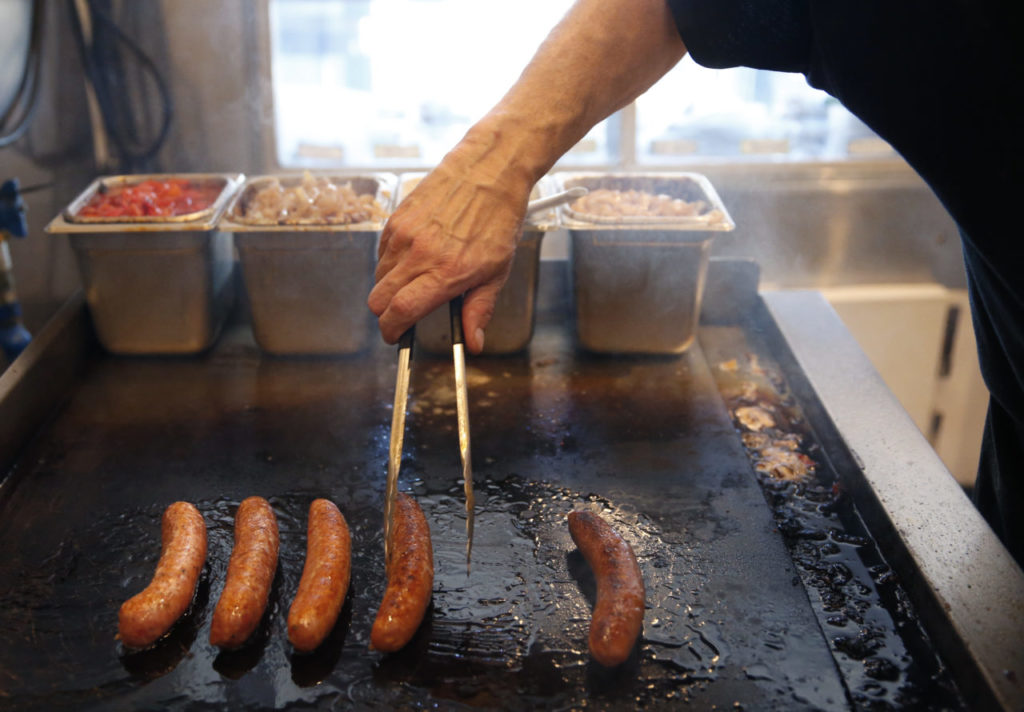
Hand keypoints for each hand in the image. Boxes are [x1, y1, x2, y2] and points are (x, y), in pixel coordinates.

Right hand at [368, 146, 532, 352]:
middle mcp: (420, 253)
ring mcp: (404, 233)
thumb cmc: (498, 217)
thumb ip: (480, 309)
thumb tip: (473, 341)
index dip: (392, 330)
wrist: (490, 170)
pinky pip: (382, 252)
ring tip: (416, 280)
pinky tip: (414, 256)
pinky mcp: (397, 217)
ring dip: (390, 287)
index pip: (400, 311)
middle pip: (379, 299)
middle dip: (387, 313)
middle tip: (403, 314)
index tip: (395, 337)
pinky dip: (391, 262)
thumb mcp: (498, 271)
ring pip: (378, 276)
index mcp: (446, 271)